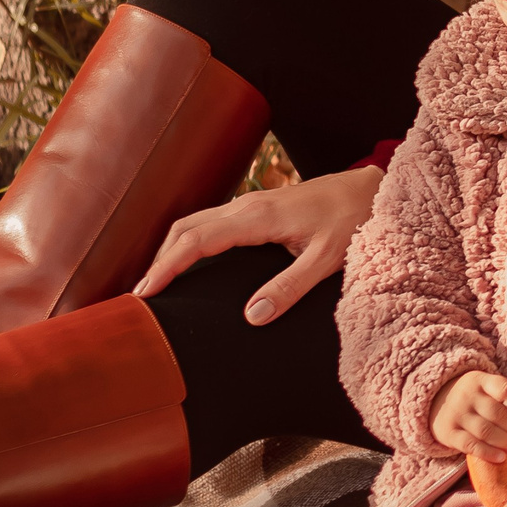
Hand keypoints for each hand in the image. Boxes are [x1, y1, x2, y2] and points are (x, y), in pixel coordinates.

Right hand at [130, 164, 384, 324]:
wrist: (367, 189)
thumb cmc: (350, 221)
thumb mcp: (326, 259)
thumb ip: (289, 288)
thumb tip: (252, 317)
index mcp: (257, 217)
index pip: (197, 241)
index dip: (167, 266)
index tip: (145, 292)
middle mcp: (246, 205)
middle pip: (185, 227)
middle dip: (158, 259)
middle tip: (139, 296)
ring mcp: (248, 203)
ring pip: (194, 221)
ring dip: (169, 249)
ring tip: (154, 283)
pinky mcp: (254, 208)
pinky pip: (209, 222)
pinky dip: (187, 241)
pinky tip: (186, 263)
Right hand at [433, 370, 506, 464]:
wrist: (435, 403)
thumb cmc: (474, 399)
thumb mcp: (489, 392)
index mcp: (480, 380)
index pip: (504, 388)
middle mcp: (466, 395)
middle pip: (496, 413)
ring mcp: (456, 414)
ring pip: (485, 431)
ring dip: (505, 442)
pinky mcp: (448, 433)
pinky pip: (471, 445)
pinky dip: (489, 453)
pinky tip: (501, 457)